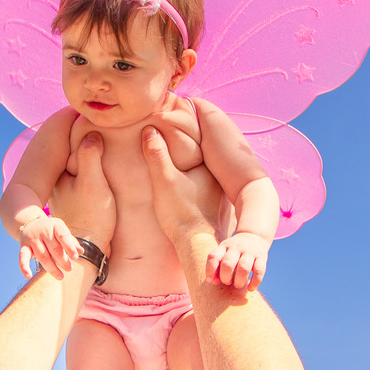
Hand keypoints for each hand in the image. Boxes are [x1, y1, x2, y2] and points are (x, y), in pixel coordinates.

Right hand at [19, 217, 79, 279]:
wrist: (31, 224)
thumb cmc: (52, 231)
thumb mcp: (62, 232)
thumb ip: (71, 242)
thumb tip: (80, 251)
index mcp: (55, 225)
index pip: (63, 236)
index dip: (69, 247)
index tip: (75, 257)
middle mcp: (43, 230)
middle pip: (54, 249)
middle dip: (63, 261)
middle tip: (69, 269)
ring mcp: (32, 238)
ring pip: (42, 256)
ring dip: (52, 268)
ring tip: (61, 276)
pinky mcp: (23, 246)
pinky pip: (22, 257)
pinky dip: (24, 267)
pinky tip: (28, 276)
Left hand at [51, 132, 114, 252]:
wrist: (90, 249)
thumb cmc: (92, 216)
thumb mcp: (93, 182)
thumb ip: (90, 156)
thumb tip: (92, 134)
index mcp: (60, 175)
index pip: (73, 146)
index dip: (87, 136)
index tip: (101, 128)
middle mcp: (60, 184)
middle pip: (77, 158)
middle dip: (90, 150)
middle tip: (108, 139)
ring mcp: (68, 195)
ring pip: (82, 172)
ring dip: (94, 166)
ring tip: (111, 158)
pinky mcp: (78, 206)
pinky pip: (86, 185)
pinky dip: (95, 180)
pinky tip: (107, 182)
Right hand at [141, 126, 222, 244]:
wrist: (195, 246)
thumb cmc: (181, 214)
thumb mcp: (164, 180)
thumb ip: (157, 154)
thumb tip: (150, 130)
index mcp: (210, 166)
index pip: (199, 140)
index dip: (187, 131)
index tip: (176, 122)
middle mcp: (219, 178)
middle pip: (203, 156)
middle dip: (191, 149)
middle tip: (175, 138)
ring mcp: (219, 194)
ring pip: (205, 173)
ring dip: (194, 167)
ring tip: (179, 160)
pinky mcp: (215, 208)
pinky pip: (206, 187)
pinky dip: (197, 182)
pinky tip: (187, 187)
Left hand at [206, 232, 269, 290]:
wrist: (254, 236)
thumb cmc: (234, 251)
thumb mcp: (223, 253)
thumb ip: (217, 267)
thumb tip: (214, 281)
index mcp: (224, 246)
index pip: (213, 256)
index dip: (210, 270)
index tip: (210, 280)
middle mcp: (236, 248)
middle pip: (227, 264)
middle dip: (225, 278)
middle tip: (227, 282)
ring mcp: (250, 252)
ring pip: (243, 268)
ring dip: (239, 281)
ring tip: (237, 285)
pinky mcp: (262, 257)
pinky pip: (259, 271)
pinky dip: (255, 282)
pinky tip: (250, 288)